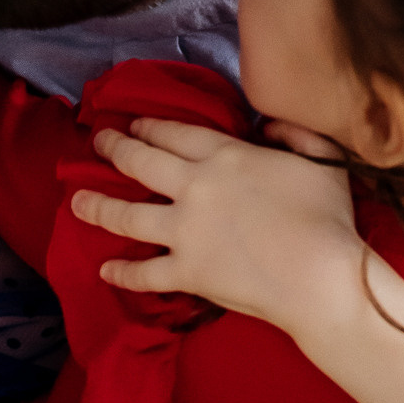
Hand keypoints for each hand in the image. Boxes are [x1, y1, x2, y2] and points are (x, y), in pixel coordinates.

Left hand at [74, 117, 361, 329]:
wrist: (320, 279)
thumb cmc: (327, 217)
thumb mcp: (322, 157)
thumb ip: (295, 132)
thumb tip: (268, 125)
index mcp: (225, 156)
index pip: (175, 134)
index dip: (150, 126)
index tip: (133, 124)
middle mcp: (194, 188)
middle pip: (141, 163)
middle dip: (114, 149)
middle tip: (97, 142)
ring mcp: (185, 233)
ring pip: (127, 215)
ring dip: (97, 206)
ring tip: (76, 202)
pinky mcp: (186, 273)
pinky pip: (145, 272)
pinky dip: (122, 272)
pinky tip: (105, 268)